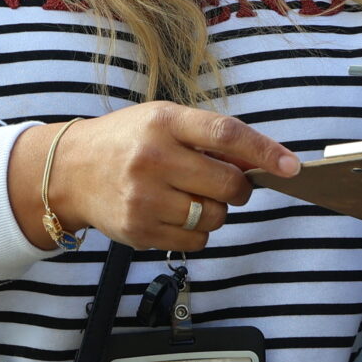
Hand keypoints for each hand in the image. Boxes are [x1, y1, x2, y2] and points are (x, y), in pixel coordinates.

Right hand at [9, 104, 300, 252]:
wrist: (69, 171)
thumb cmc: (127, 142)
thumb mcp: (162, 121)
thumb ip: (207, 137)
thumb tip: (261, 162)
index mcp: (164, 122)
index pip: (226, 135)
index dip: (264, 152)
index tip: (292, 166)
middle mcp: (153, 158)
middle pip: (228, 184)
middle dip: (240, 189)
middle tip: (229, 184)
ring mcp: (144, 197)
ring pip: (214, 217)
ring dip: (216, 211)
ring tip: (191, 196)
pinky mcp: (139, 230)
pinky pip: (196, 240)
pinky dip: (197, 230)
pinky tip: (176, 214)